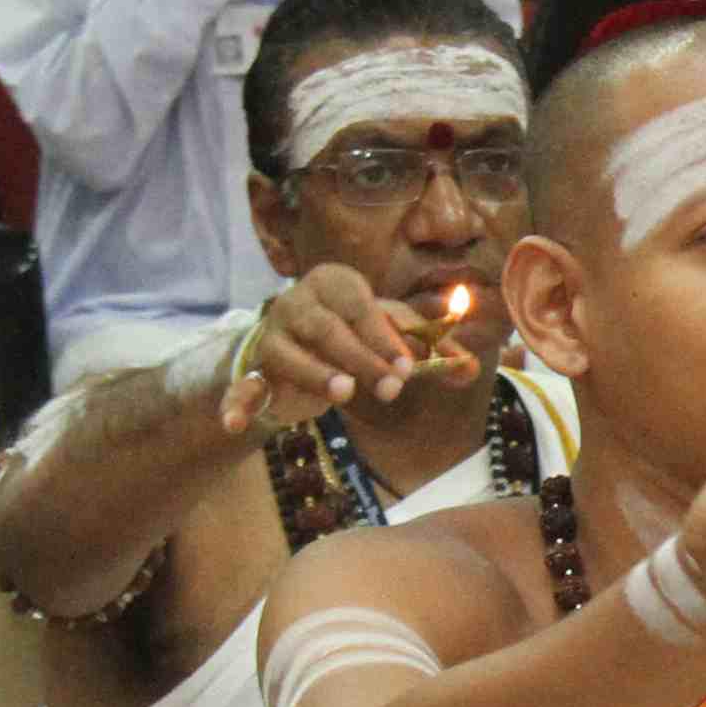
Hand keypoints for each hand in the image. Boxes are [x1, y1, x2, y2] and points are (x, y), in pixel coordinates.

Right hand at [222, 263, 413, 438]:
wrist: (295, 349)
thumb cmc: (351, 334)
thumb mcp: (390, 336)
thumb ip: (431, 350)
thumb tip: (472, 369)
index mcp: (333, 282)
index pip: (359, 305)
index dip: (384, 336)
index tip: (408, 367)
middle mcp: (296, 301)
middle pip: (326, 328)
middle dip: (362, 359)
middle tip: (392, 389)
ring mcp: (270, 335)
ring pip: (288, 353)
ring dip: (316, 373)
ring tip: (344, 392)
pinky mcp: (253, 369)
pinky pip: (243, 386)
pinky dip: (237, 404)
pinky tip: (233, 424)